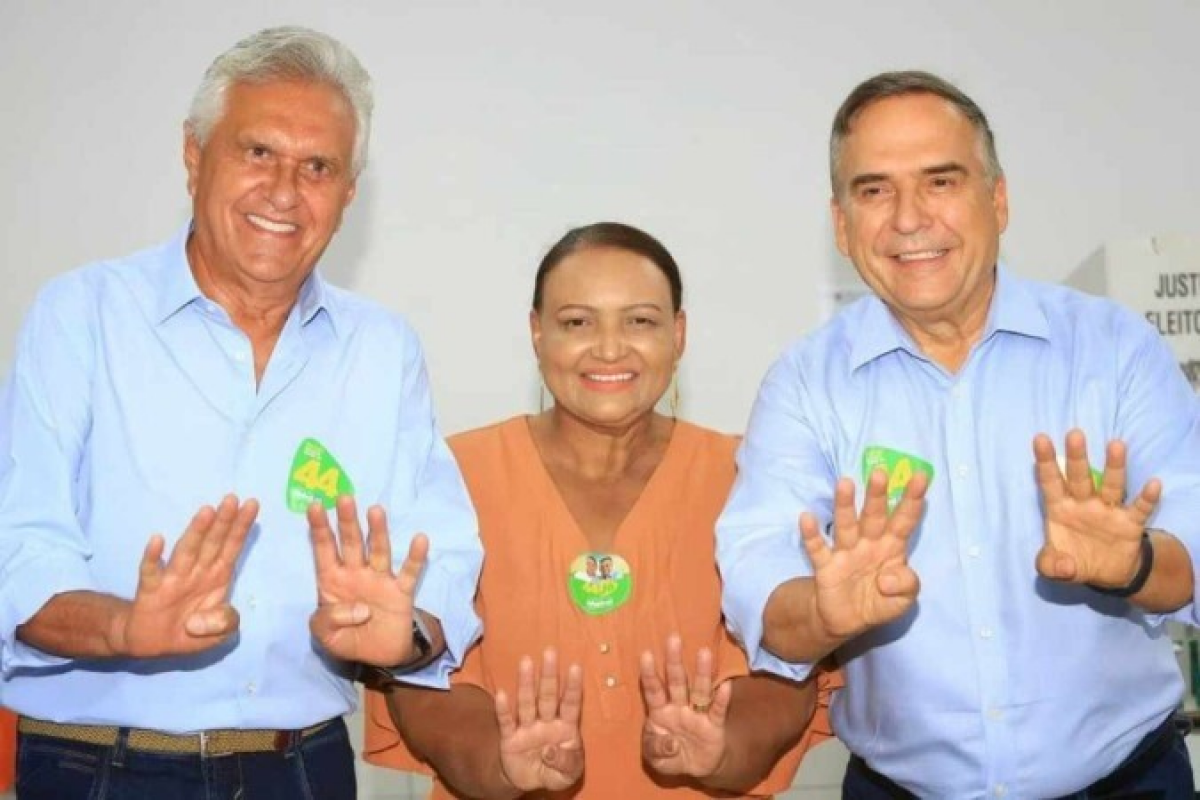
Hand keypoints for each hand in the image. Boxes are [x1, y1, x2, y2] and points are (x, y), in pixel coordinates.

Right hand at [111, 494, 258, 657]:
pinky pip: (151, 571)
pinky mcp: (151, 590)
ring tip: (206, 511)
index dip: (241, 526)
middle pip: (212, 542)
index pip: (232, 546)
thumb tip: (204, 620)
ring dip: (196, 531)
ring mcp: (174, 578)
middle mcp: (198, 571)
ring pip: (187, 550)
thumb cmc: (192, 629)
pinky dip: (153, 557)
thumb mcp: (218, 633)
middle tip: (232, 499)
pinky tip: (157, 540)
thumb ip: (224, 623)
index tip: (252, 504)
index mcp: (218, 575)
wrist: (155, 643)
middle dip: (223, 521)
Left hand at [308, 496, 430, 665]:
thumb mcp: (325, 637)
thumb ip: (328, 622)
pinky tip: (420, 540)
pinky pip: (409, 573)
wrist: (378, 657)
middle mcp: (356, 573)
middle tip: (344, 498)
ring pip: (378, 551)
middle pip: (351, 542)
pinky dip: (415, 557)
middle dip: (347, 521)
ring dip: (378, 531)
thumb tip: (359, 609)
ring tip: (375, 510)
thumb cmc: (347, 639)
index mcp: (332, 580)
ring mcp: (380, 580)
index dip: (319, 528)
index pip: (324, 549)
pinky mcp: (401, 592)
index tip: (315, 506)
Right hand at [495, 648, 583, 792]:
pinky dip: (504, 709)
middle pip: (548, 696)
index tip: (576, 667)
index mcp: (565, 727)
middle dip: (549, 675)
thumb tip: (549, 751)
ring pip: (527, 703)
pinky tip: (502, 694)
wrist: (529, 780)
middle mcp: (546, 722)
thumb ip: (565, 763)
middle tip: (550, 652)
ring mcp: (527, 728)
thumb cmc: (555, 771)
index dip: (573, 687)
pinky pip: (507, 722)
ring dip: (526, 684)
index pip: (570, 704)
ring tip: (526, 662)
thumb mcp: (568, 774)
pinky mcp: (510, 738)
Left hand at [639, 634, 732, 778]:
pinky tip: (725, 686)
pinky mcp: (714, 725)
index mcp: (660, 712)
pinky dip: (721, 700)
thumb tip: (671, 743)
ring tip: (703, 652)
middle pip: (676, 681)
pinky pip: (718, 710)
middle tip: (673, 638)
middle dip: (674, 661)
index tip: (646, 654)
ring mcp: (697, 714)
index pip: (653, 689)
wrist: (697, 768)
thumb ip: (657, 750)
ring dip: (701, 672)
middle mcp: (678, 707)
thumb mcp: (656, 759)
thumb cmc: (671, 755)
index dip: (649, 673)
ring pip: (699, 690)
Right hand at [800, 469, 927, 639]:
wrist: (847, 621)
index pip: (904, 521)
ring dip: (845, 505)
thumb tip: (887, 578)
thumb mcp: (902, 601)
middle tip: (880, 472)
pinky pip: (818, 549)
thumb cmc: (879, 601)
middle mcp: (868, 544)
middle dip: (877, 495)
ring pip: (846, 525)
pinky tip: (807, 518)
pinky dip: (811, 535)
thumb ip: (906, 587)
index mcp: (891, 548)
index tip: (921, 477)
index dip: (912, 500)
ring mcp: (846, 553)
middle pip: (874, 516)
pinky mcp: (826, 567)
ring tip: (845, 483)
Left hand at [1033, 430, 1159, 586]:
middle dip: (1077, 456)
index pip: (1050, 482)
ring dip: (1114, 467)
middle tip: (1075, 434)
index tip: (1040, 438)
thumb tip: (1064, 566)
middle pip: (1080, 477)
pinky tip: (1153, 484)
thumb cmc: (1072, 560)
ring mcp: (1108, 512)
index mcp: (1060, 509)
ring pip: (1112, 485)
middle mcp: (1084, 504)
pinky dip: (1147, 498)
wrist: (1104, 574)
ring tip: (1116, 445)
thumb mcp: (1054, 567)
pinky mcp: (1130, 524)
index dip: (1045, 461)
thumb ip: (1050, 566)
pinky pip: (1140, 509)